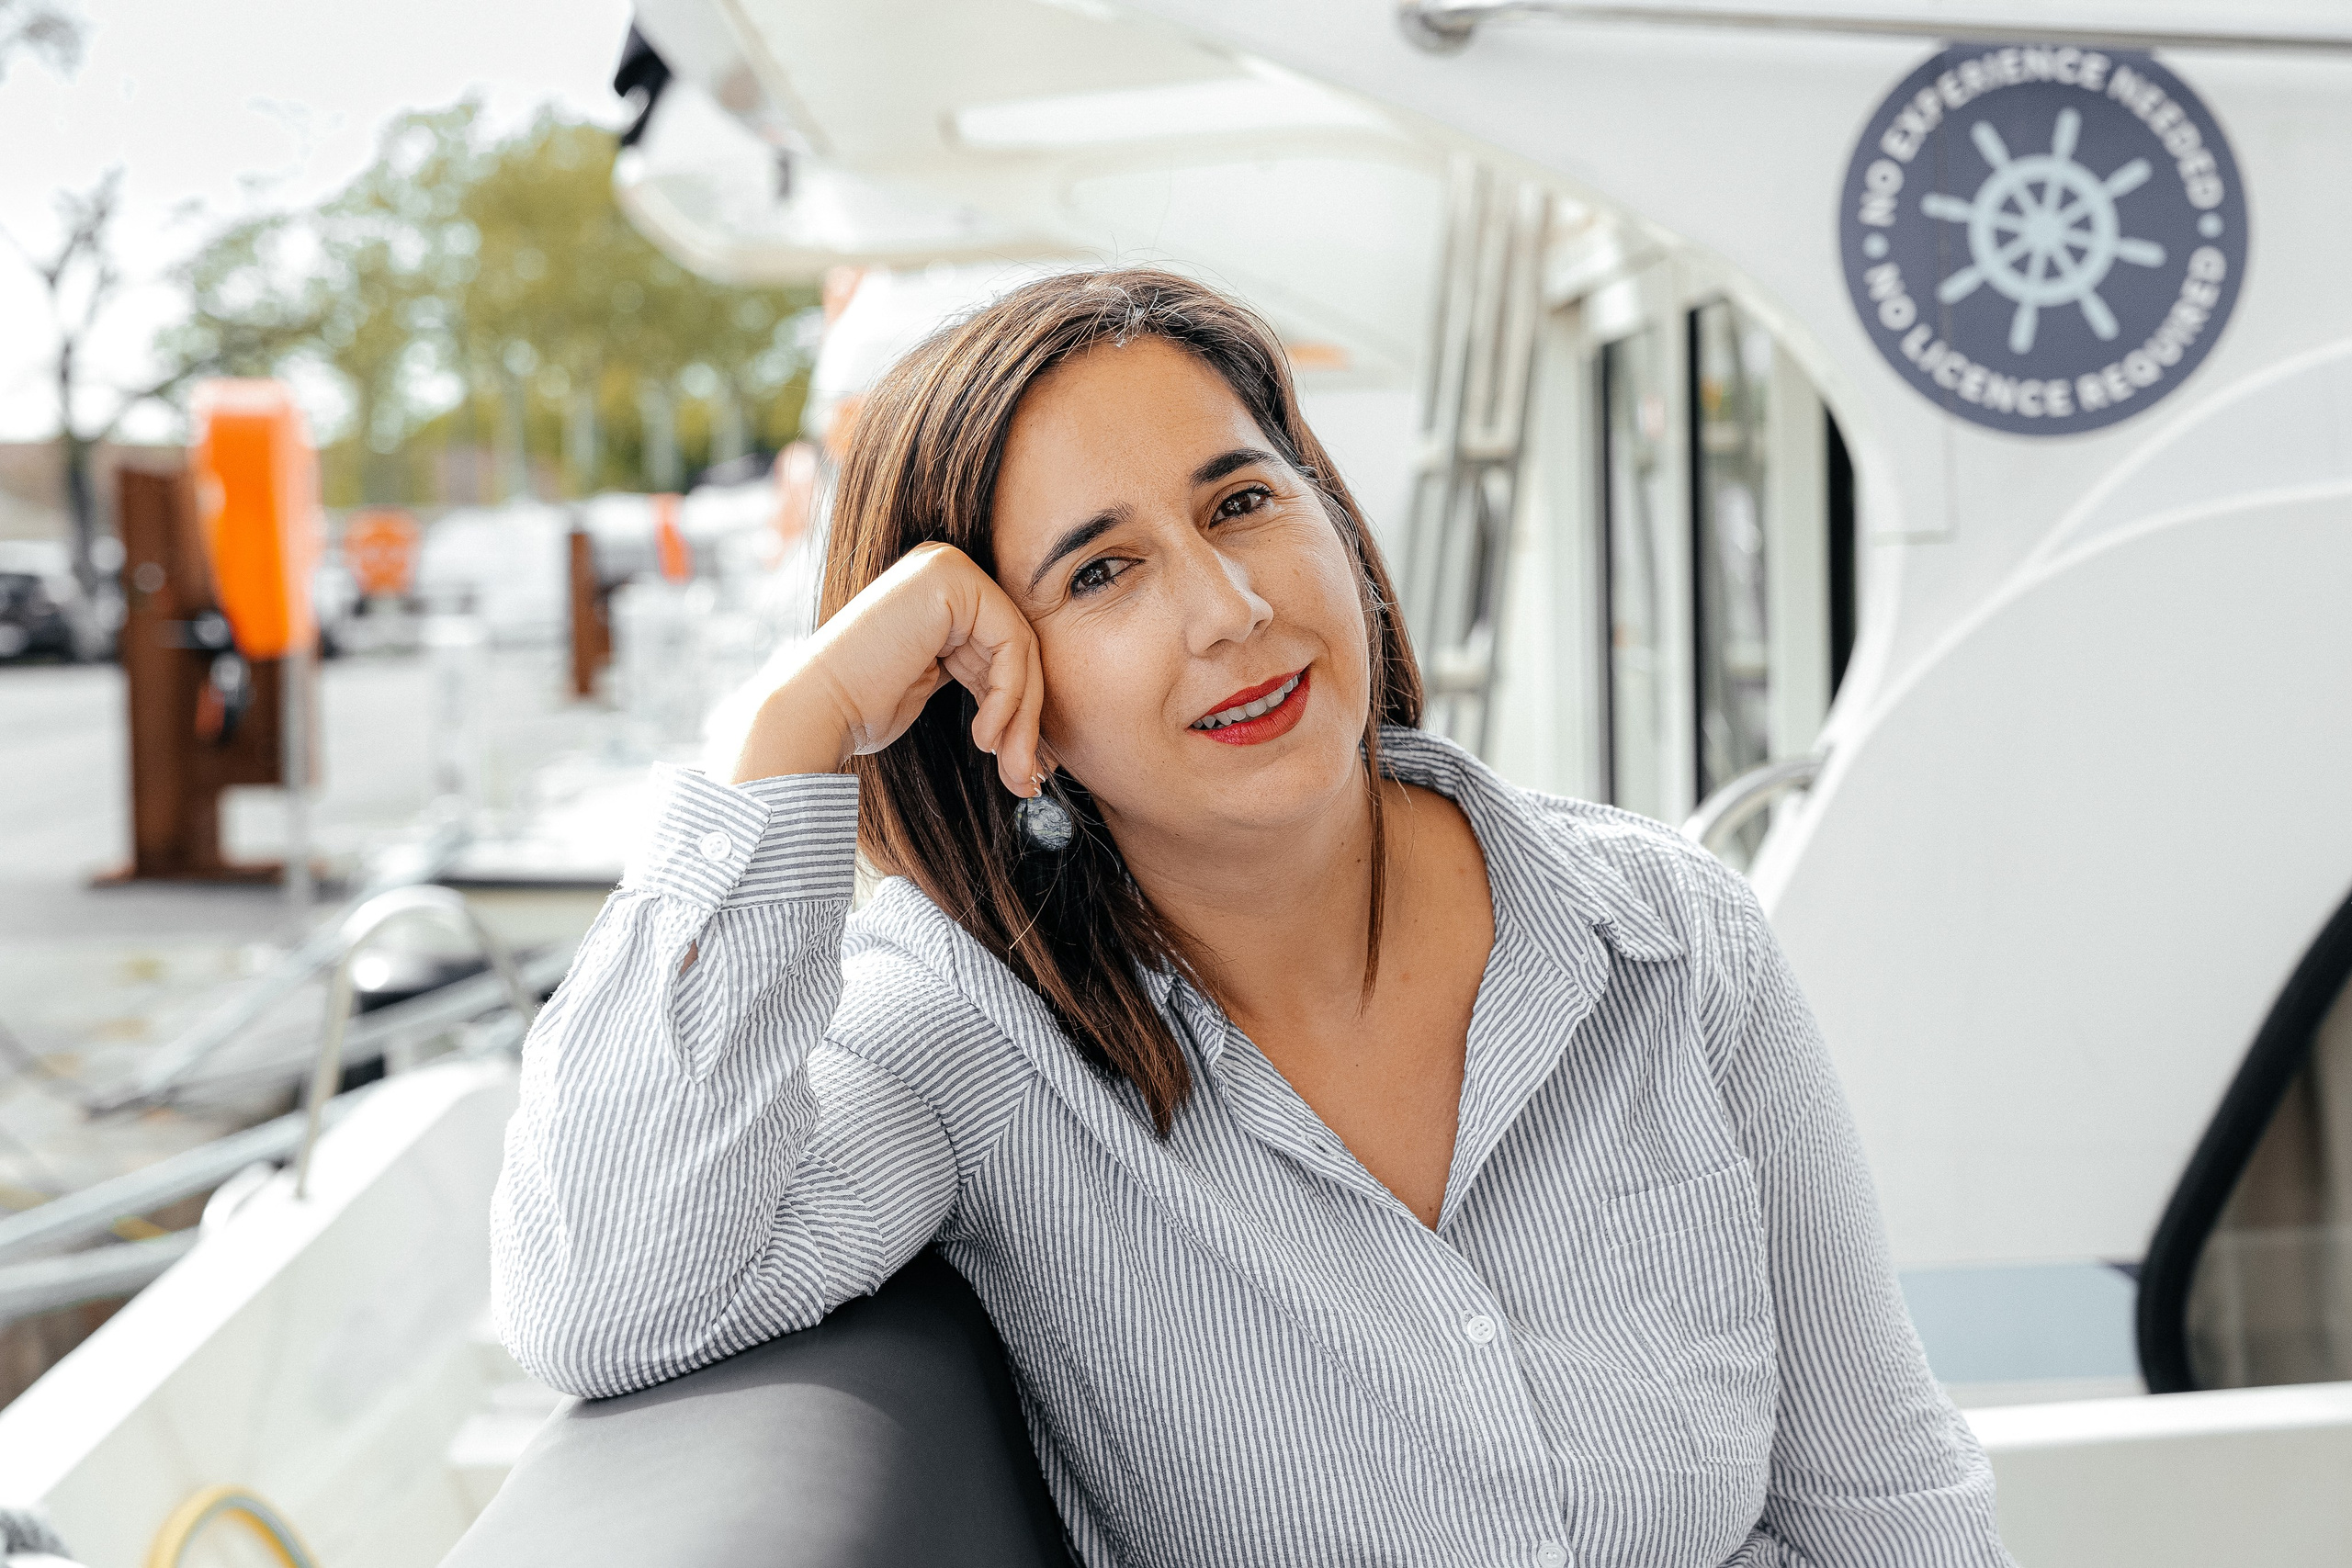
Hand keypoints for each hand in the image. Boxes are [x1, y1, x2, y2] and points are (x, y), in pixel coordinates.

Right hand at [731, 543, 1046, 796]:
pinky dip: (1008, 699)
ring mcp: (947, 566)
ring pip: (1021, 650)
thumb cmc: (862, 708)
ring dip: (1022, 720)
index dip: (1020, 709)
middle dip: (1027, 719)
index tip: (1025, 765)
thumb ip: (982, 671)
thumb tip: (1036, 708)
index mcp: (939, 587)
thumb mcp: (936, 680)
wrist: (815, 710)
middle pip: (1018, 647)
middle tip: (1027, 777)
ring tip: (1012, 769)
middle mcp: (945, 566)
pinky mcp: (952, 580)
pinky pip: (1011, 644)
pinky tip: (984, 736)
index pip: (1005, 646)